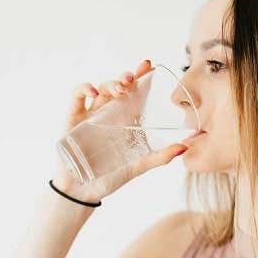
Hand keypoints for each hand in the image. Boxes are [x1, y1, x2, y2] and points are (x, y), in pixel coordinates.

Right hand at [53, 59, 188, 202]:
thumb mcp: (138, 166)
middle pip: (118, 86)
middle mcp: (109, 114)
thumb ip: (160, 156)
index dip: (141, 77)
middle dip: (127, 77)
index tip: (150, 65)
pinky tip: (94, 92)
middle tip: (134, 77)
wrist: (83, 192)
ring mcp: (90, 115)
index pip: (135, 92)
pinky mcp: (73, 119)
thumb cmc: (110, 177)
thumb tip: (185, 147)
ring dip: (111, 83)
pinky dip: (84, 89)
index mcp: (125, 120)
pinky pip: (76, 97)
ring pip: (100, 89)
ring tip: (121, 88)